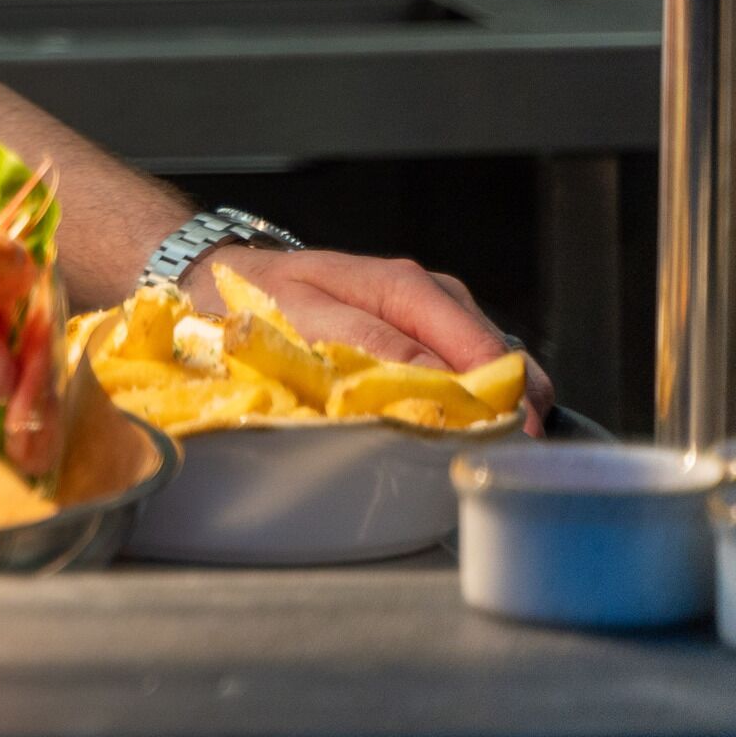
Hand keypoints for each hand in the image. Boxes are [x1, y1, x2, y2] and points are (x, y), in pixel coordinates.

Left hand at [194, 244, 554, 426]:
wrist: (229, 275)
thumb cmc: (262, 298)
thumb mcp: (306, 319)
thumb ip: (377, 348)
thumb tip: (447, 385)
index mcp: (409, 288)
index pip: (485, 352)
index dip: (505, 405)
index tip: (506, 451)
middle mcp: (436, 297)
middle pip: (504, 362)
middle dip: (507, 412)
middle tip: (488, 460)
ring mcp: (436, 315)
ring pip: (493, 370)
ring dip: (490, 411)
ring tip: (470, 451)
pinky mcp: (426, 334)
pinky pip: (467, 373)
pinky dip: (468, 403)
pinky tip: (449, 427)